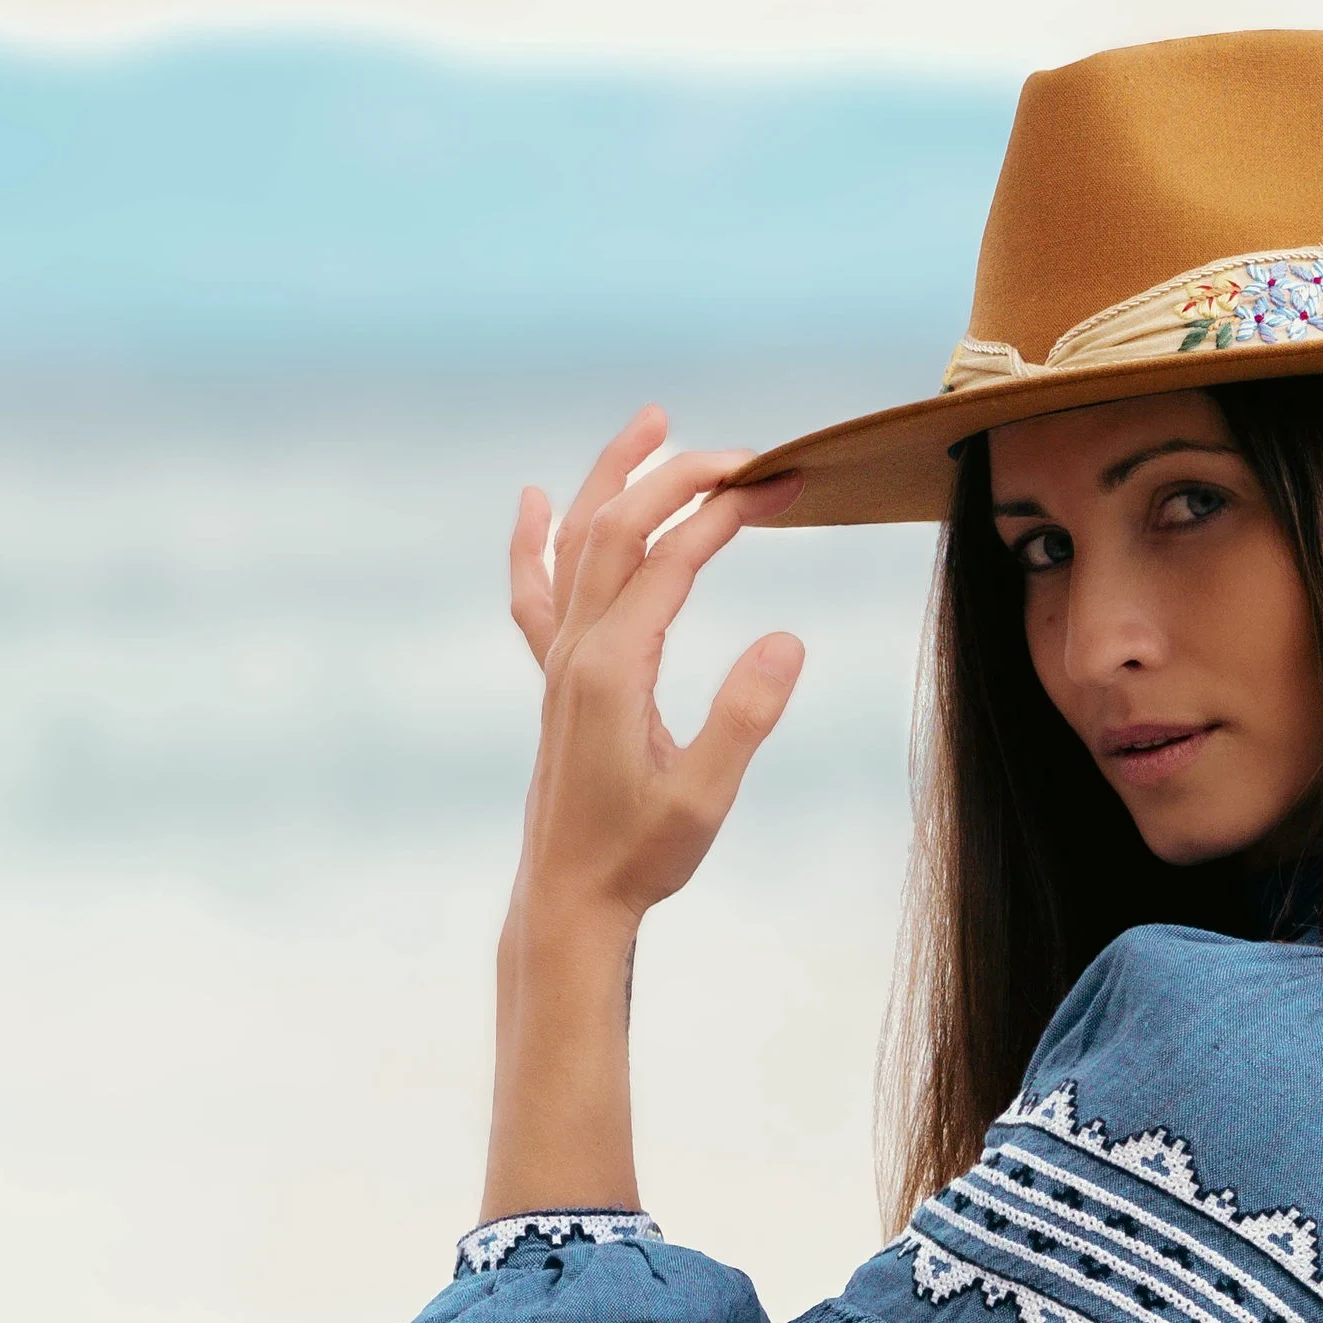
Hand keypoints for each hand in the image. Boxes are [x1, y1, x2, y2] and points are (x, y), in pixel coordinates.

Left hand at [507, 403, 804, 929]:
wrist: (569, 897)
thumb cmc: (640, 856)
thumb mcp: (705, 796)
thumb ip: (745, 716)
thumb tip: (788, 638)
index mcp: (614, 669)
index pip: (672, 558)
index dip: (729, 511)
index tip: (785, 483)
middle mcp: (577, 650)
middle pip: (619, 527)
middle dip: (681, 475)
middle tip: (745, 453)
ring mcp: (559, 660)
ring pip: (577, 540)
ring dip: (613, 476)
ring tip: (652, 424)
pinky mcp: (556, 679)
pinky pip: (535, 589)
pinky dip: (534, 539)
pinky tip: (536, 501)